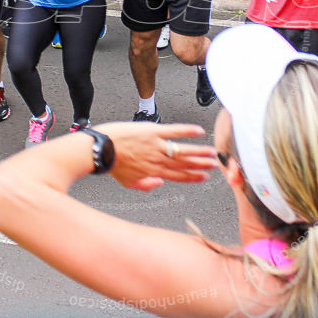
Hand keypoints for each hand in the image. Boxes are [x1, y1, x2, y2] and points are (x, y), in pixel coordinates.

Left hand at [90, 122, 215, 190]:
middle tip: (215, 166)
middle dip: (201, 166)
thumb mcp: (127, 183)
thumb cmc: (113, 164)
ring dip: (199, 152)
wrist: (102, 148)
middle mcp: (158, 160)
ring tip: (212, 153)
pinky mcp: (153, 131)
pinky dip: (188, 131)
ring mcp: (157, 145)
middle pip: (184, 164)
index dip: (193, 177)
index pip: (178, 176)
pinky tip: (199, 131)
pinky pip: (174, 131)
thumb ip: (146, 186)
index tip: (204, 178)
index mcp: (154, 172)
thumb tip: (160, 184)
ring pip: (183, 150)